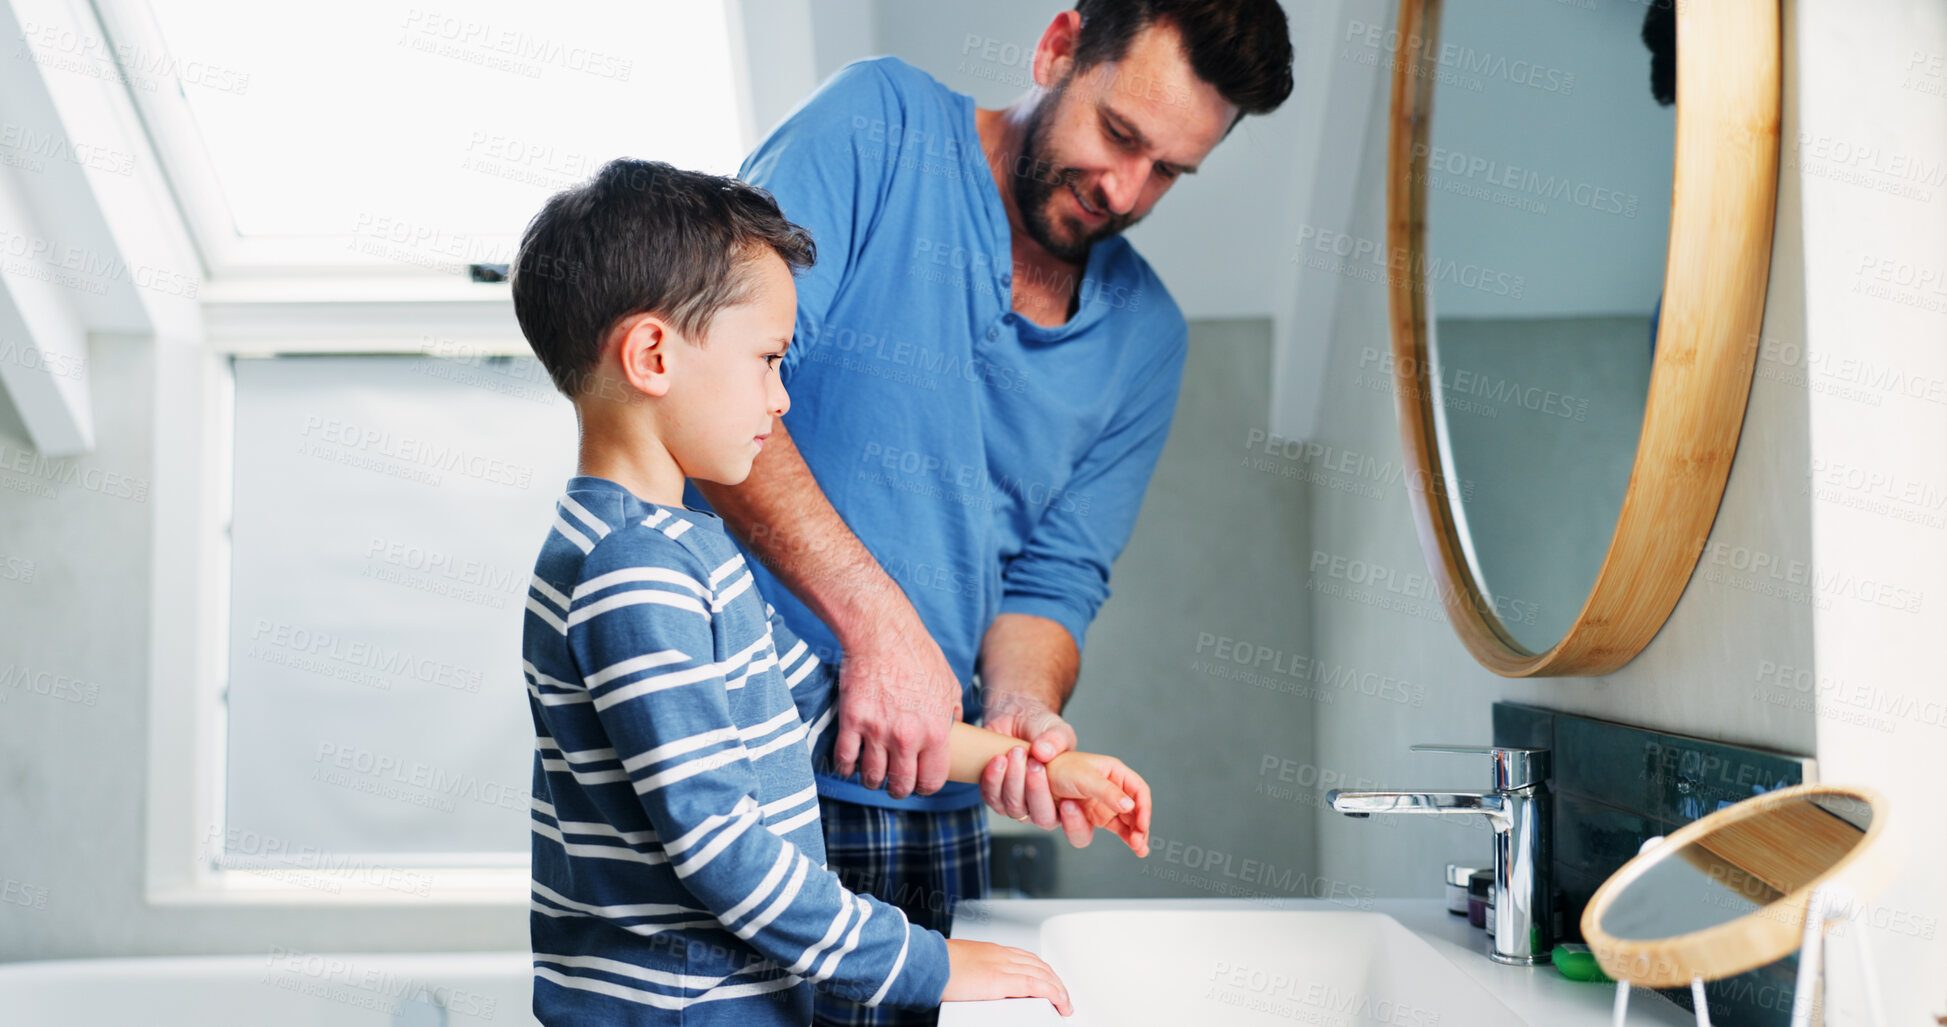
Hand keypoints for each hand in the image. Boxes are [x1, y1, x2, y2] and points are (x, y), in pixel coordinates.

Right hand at [834, 608, 960, 797]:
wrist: (884, 633)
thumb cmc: (918, 653)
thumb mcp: (949, 684)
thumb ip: (952, 712)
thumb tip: (955, 728)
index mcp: (935, 731)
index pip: (932, 780)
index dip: (926, 786)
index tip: (919, 784)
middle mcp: (907, 737)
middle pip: (901, 785)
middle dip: (898, 789)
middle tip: (895, 784)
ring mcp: (877, 731)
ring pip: (871, 777)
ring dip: (871, 780)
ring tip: (872, 774)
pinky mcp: (852, 721)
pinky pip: (845, 759)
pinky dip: (845, 766)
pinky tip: (849, 762)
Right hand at [942, 939, 1071, 1015]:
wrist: (927, 962)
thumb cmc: (936, 965)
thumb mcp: (961, 964)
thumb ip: (974, 971)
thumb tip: (974, 984)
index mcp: (992, 951)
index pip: (1027, 958)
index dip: (1043, 971)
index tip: (1050, 981)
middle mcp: (1001, 955)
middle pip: (1039, 966)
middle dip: (1055, 981)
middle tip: (1063, 995)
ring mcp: (1003, 967)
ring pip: (1042, 974)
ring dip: (1058, 988)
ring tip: (1064, 1002)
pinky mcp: (1001, 981)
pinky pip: (1035, 986)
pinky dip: (1052, 992)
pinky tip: (1059, 1000)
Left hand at [980, 694, 1090, 844]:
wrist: (1015, 717)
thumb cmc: (1043, 729)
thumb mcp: (1059, 731)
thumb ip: (1058, 740)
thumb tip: (1044, 752)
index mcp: (1073, 799)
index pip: (1080, 832)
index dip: (1075, 825)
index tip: (1068, 803)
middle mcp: (1047, 808)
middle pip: (1044, 820)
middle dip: (1038, 792)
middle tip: (1036, 764)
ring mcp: (1021, 805)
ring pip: (1016, 809)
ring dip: (1015, 780)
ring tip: (1017, 752)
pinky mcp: (997, 796)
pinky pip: (993, 798)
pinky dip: (994, 779)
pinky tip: (999, 759)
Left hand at [1044, 750, 1150, 856]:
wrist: (1038, 777)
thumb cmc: (1060, 768)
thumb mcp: (1085, 777)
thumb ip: (1107, 792)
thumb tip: (1130, 806)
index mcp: (1114, 773)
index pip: (1139, 791)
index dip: (1144, 808)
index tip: (1142, 825)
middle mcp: (1112, 790)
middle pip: (1136, 811)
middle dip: (1140, 827)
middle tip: (1140, 843)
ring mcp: (1104, 805)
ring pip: (1126, 823)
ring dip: (1132, 835)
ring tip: (1136, 846)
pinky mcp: (1094, 818)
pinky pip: (1112, 830)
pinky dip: (1120, 838)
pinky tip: (1129, 845)